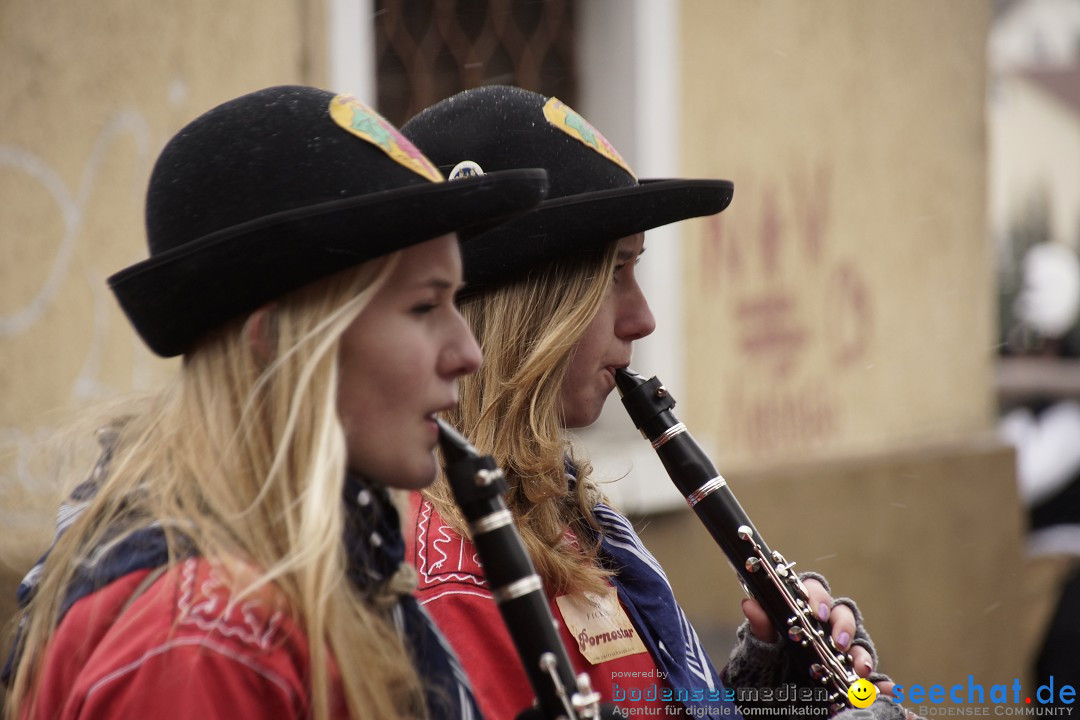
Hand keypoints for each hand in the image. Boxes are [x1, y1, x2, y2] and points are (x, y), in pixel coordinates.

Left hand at [739, 578, 893, 696]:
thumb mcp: (760, 645)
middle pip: (842, 613)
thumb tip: (750, 604)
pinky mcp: (850, 672)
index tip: (816, 612)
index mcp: (802, 608)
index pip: (814, 590)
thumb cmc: (766, 658)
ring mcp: (840, 649)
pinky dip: (879, 683)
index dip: (818, 597)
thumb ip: (760, 627)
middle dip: (843, 625)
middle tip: (839, 642)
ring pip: (859, 643)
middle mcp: (826, 625)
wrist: (767, 690)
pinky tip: (885, 689)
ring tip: (861, 670)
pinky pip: (869, 676)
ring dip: (862, 654)